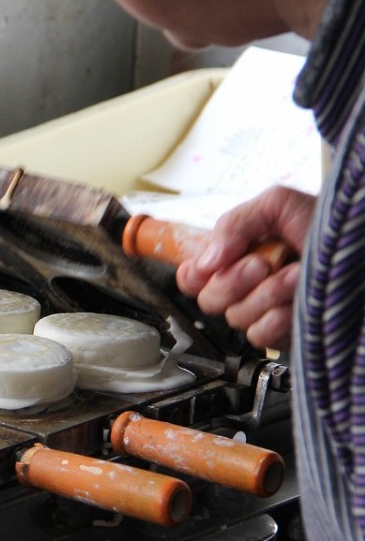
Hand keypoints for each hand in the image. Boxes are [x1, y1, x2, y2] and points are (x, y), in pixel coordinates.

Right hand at [175, 186, 314, 349]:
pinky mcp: (282, 333)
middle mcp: (246, 285)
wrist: (362, 248)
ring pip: (236, 317)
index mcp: (236, 256)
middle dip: (235, 280)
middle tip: (263, 263)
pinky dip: (279, 318)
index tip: (215, 264)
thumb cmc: (330, 226)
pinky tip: (299, 300)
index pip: (192, 277)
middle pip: (209, 300)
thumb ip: (234, 223)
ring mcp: (264, 311)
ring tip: (296, 275)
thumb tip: (207, 261)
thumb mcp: (277, 205)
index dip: (194, 275)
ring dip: (267, 294)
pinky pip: (260, 335)